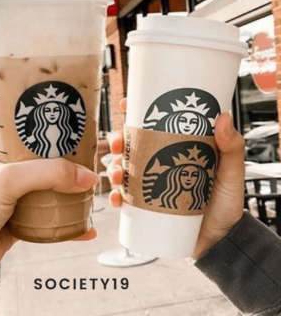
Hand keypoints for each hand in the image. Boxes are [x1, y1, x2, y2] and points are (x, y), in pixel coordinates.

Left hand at [0, 127, 97, 283]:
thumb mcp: (7, 180)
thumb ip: (48, 174)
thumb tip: (85, 176)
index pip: (23, 125)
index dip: (45, 120)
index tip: (70, 118)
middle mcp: (3, 168)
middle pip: (42, 156)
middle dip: (66, 157)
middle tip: (89, 152)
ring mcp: (12, 194)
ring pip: (48, 186)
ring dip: (68, 188)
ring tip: (91, 185)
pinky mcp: (19, 219)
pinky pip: (49, 216)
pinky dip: (67, 221)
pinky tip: (83, 225)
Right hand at [108, 99, 244, 259]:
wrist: (222, 242)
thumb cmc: (227, 204)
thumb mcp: (232, 172)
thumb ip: (231, 146)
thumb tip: (223, 116)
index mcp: (177, 148)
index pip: (153, 124)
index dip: (135, 111)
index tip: (125, 103)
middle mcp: (160, 163)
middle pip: (131, 145)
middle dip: (118, 140)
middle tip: (118, 143)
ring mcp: (151, 185)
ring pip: (123, 169)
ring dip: (114, 168)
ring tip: (119, 174)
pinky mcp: (146, 208)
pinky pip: (124, 199)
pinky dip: (116, 196)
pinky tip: (117, 198)